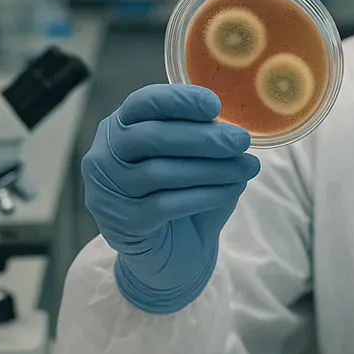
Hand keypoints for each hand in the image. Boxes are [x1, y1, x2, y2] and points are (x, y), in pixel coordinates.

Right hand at [82, 84, 259, 313]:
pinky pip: (167, 204)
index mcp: (121, 126)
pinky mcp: (124, 223)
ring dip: (212, 168)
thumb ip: (203, 136)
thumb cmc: (182, 193)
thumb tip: (232, 128)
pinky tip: (232, 189)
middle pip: (152, 137)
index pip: (143, 103)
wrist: (172, 253)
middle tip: (242, 140)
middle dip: (203, 138)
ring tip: (248, 167)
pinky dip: (206, 194)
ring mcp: (109, 191)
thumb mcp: (192, 157)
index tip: (215, 105)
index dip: (178, 100)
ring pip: (161, 172)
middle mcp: (105, 155)